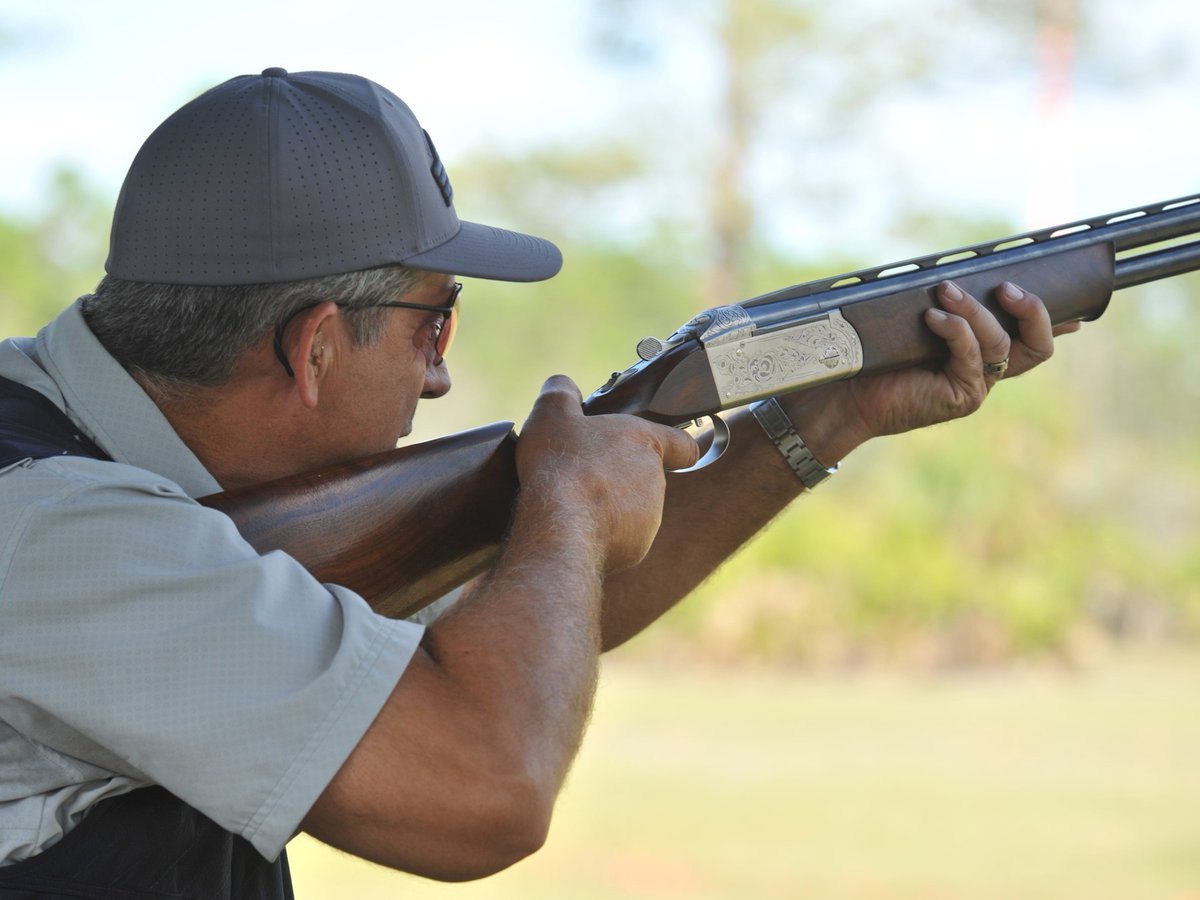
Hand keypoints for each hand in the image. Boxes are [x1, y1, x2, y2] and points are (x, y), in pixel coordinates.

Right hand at [517, 375, 698, 571]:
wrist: (561, 526)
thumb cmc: (562, 466)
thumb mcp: (552, 413)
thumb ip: (560, 393)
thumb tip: (562, 385)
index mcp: (643, 442)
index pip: (682, 444)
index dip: (675, 446)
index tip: (668, 450)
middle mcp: (655, 480)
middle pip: (645, 477)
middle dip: (619, 477)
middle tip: (585, 475)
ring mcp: (650, 517)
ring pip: (634, 509)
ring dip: (610, 506)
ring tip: (575, 504)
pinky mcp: (638, 547)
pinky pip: (623, 539)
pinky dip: (604, 535)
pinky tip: (577, 528)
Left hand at [790, 281, 1078, 456]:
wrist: (846, 394)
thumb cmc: (877, 356)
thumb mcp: (916, 322)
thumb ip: (945, 303)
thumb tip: (953, 274)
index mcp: (982, 355)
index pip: (1032, 337)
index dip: (1056, 321)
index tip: (1074, 306)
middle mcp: (987, 374)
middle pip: (1038, 348)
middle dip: (1034, 312)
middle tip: (1007, 288)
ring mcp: (976, 388)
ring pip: (1002, 346)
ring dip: (977, 313)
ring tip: (946, 293)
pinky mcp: (959, 398)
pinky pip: (972, 357)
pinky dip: (956, 331)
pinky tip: (934, 318)